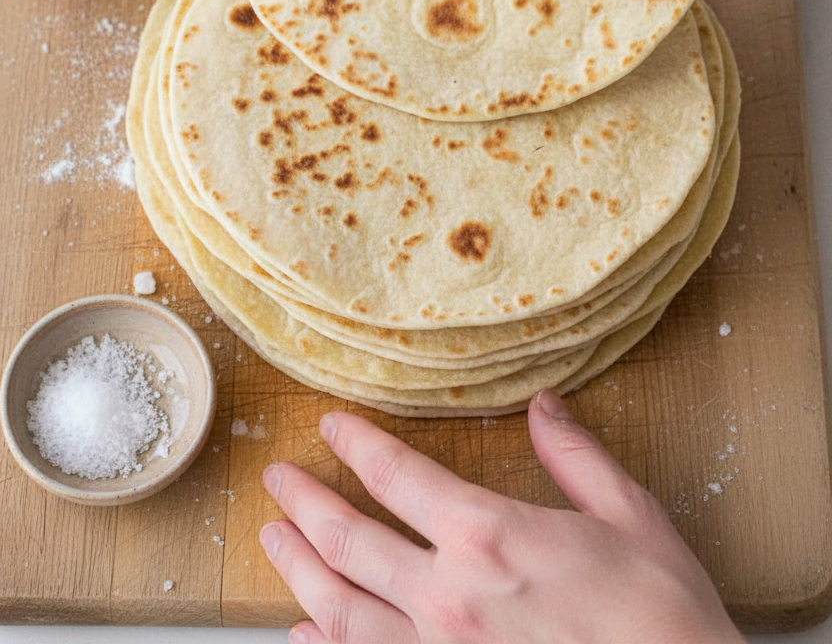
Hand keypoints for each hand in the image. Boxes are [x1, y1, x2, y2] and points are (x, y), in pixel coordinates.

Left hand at [260, 389, 742, 643]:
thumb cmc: (659, 617)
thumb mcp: (628, 516)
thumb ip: (575, 457)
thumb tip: (544, 407)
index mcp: (488, 536)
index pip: (396, 475)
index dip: (356, 444)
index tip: (332, 426)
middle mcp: (446, 597)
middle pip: (349, 541)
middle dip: (305, 504)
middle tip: (278, 482)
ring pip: (339, 609)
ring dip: (299, 570)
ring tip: (274, 542)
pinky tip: (306, 634)